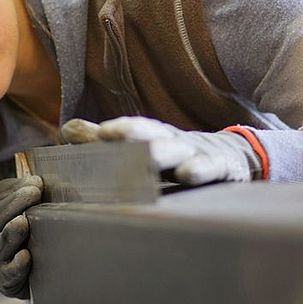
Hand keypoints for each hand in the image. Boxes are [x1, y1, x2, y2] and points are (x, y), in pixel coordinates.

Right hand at [0, 175, 41, 298]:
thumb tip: (63, 186)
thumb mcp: (39, 213)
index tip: (36, 182)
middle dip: (17, 203)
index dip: (18, 187)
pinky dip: (16, 265)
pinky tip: (25, 257)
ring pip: (0, 244)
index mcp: (1, 213)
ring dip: (12, 233)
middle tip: (33, 193)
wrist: (20, 279)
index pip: (3, 195)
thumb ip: (51, 195)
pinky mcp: (6, 279)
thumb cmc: (32, 238)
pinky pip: (9, 272)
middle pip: (0, 215)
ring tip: (21, 223)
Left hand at [60, 117, 260, 184]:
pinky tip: (188, 174)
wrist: (236, 157)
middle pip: (151, 132)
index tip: (85, 133)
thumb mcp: (146, 147)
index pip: (129, 130)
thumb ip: (105, 141)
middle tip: (108, 134)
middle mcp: (173, 141)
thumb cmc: (180, 155)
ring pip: (178, 150)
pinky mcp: (223, 170)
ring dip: (162, 151)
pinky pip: (211, 168)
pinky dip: (199, 169)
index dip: (109, 130)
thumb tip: (66, 129)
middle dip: (131, 132)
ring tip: (147, 156)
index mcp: (153, 136)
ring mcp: (198, 154)